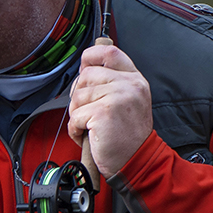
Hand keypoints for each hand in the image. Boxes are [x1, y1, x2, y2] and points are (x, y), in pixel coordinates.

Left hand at [68, 43, 152, 178]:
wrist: (137, 159)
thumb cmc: (127, 135)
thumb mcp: (128, 101)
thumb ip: (111, 83)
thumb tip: (84, 70)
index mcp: (134, 79)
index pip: (108, 52)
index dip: (90, 57)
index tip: (84, 68)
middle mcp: (128, 84)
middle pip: (86, 75)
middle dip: (79, 96)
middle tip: (90, 113)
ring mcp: (117, 96)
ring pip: (77, 96)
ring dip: (77, 114)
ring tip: (92, 126)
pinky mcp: (104, 112)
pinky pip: (75, 116)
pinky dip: (75, 129)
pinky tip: (89, 135)